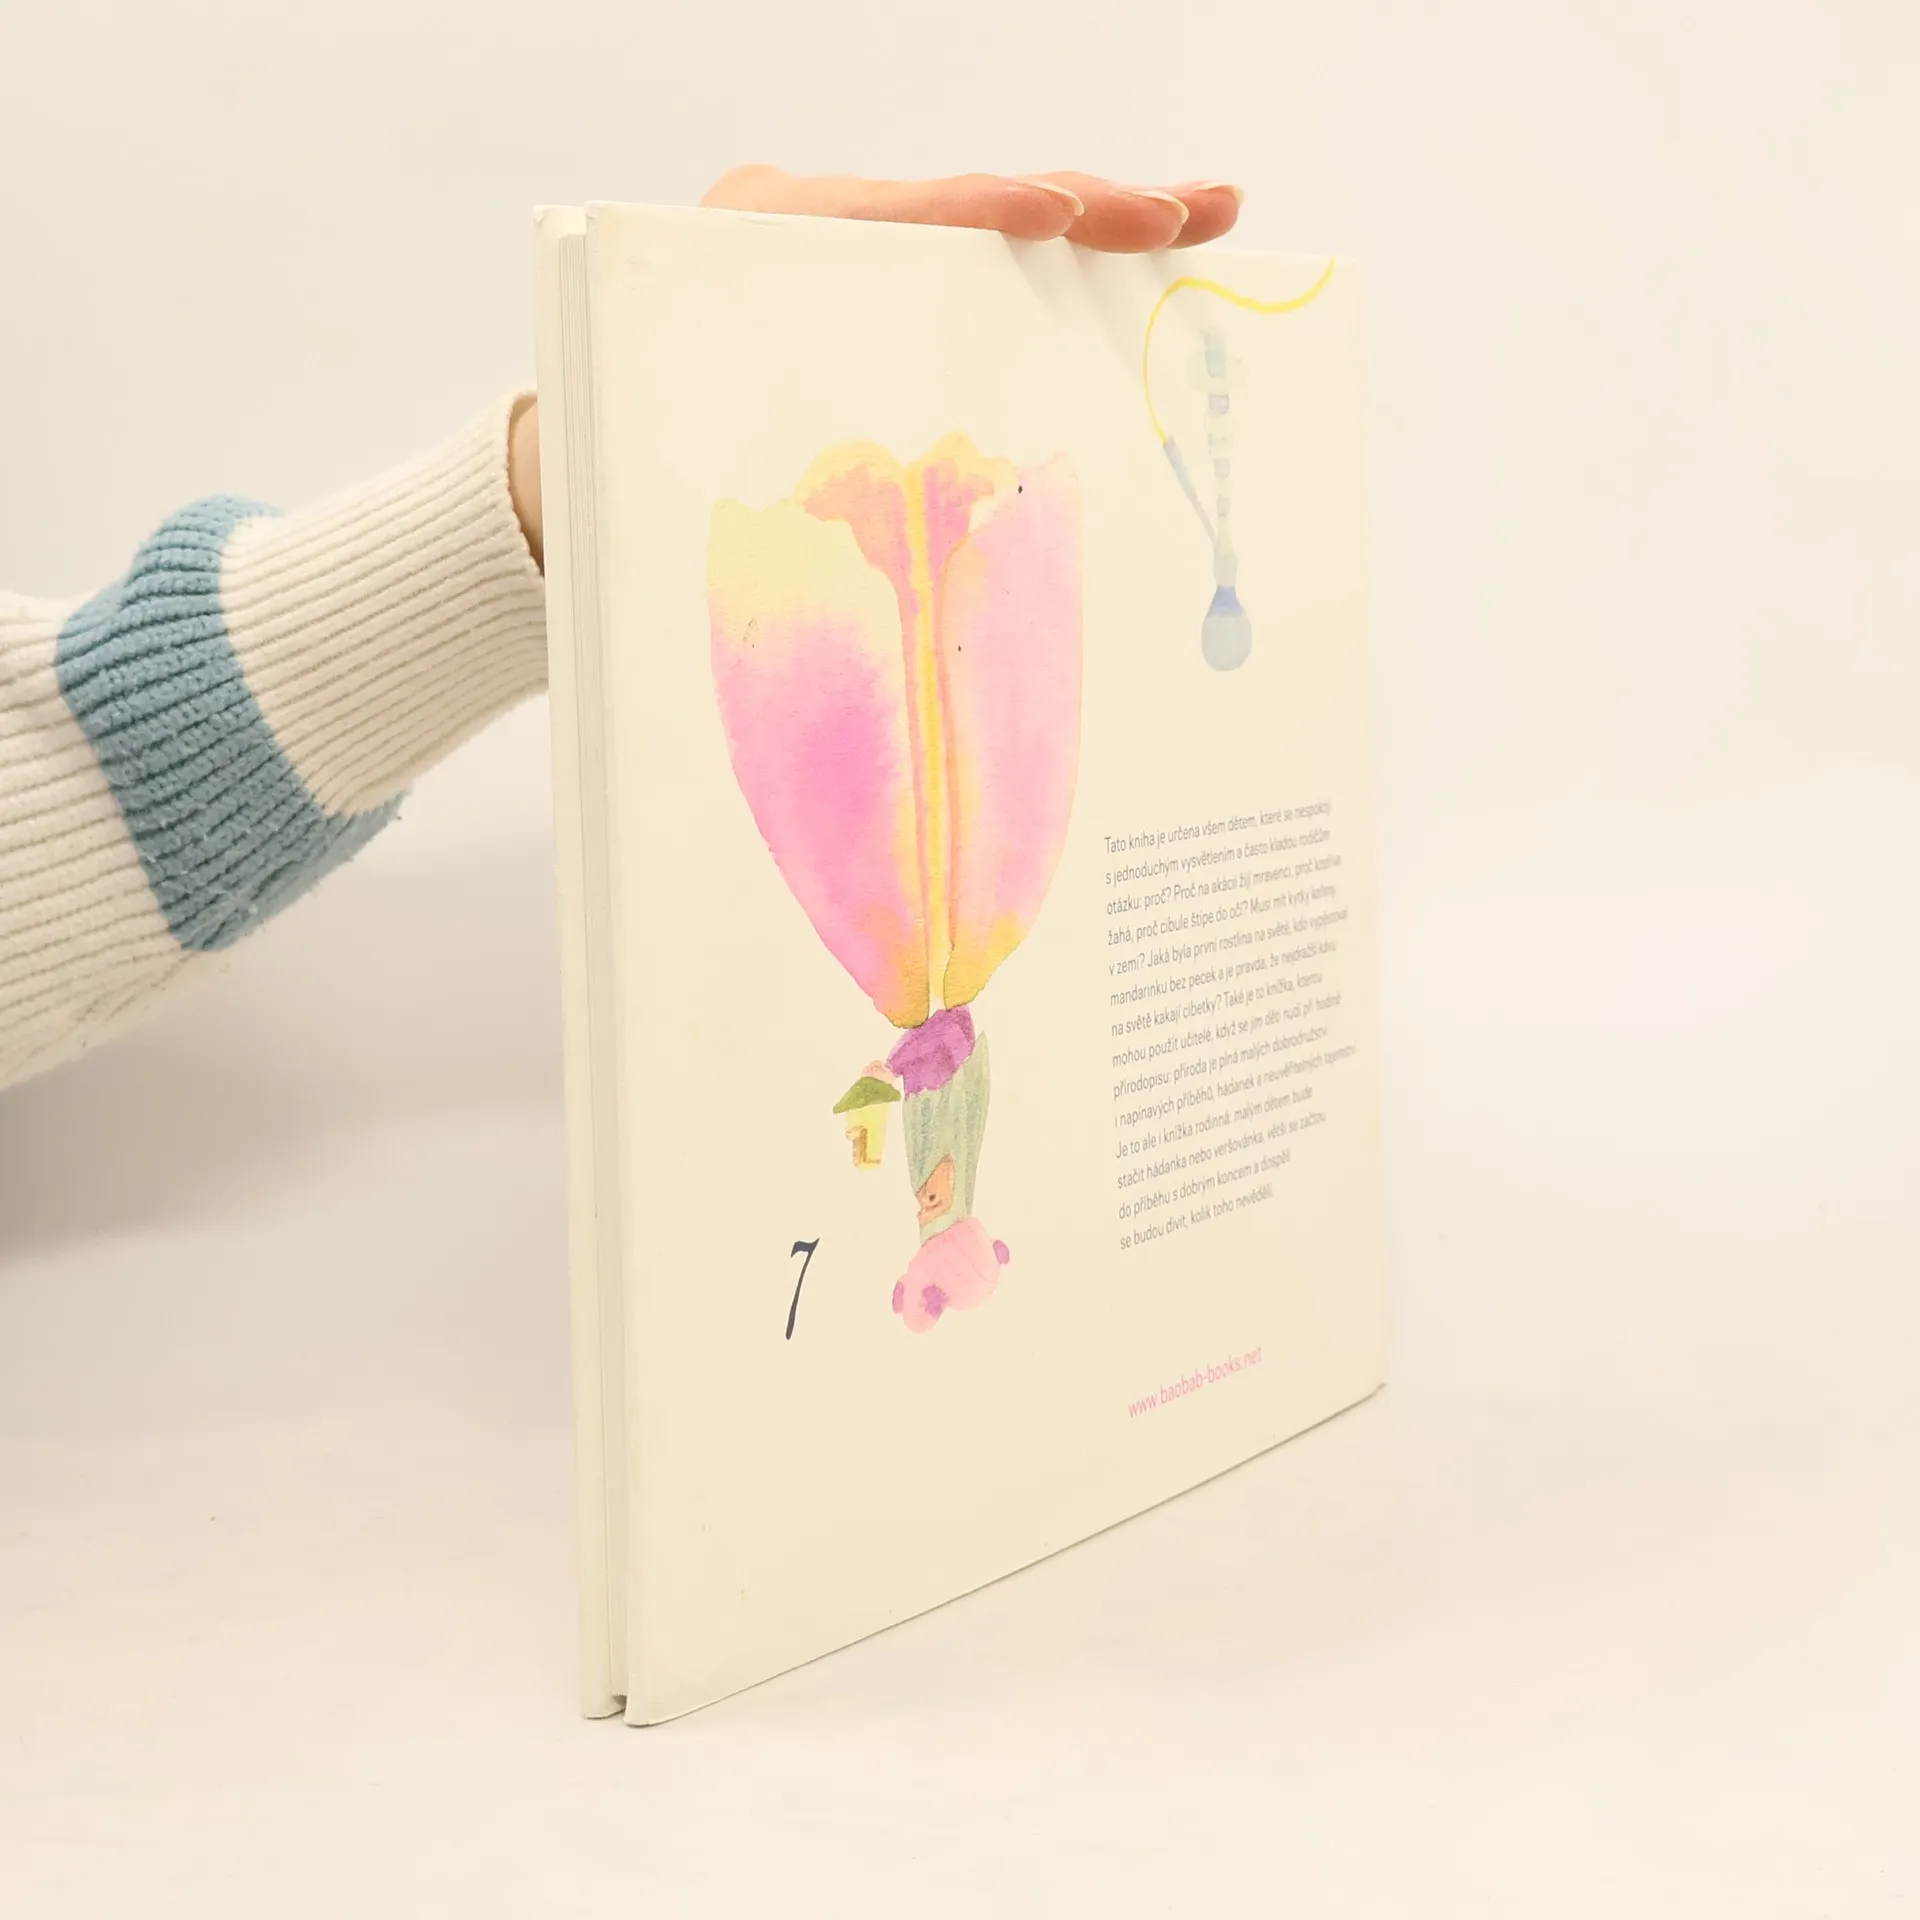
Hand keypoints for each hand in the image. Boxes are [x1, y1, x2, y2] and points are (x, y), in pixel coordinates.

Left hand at [508, 169, 1245, 564]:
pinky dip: (1056, 270)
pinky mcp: (879, 290)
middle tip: (1187, 213)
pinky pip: (977, 270)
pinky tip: (1140, 257)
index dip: (981, 213)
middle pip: (963, 204)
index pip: (889, 214)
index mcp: (755, 244)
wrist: (574, 468)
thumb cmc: (623, 478)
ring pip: (985, 229)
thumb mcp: (688, 467)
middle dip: (1083, 207)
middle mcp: (809, 228)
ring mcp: (850, 252)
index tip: (1059, 214)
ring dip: (1096, 230)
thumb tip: (859, 604)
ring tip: (1197, 218)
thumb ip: (769, 484)